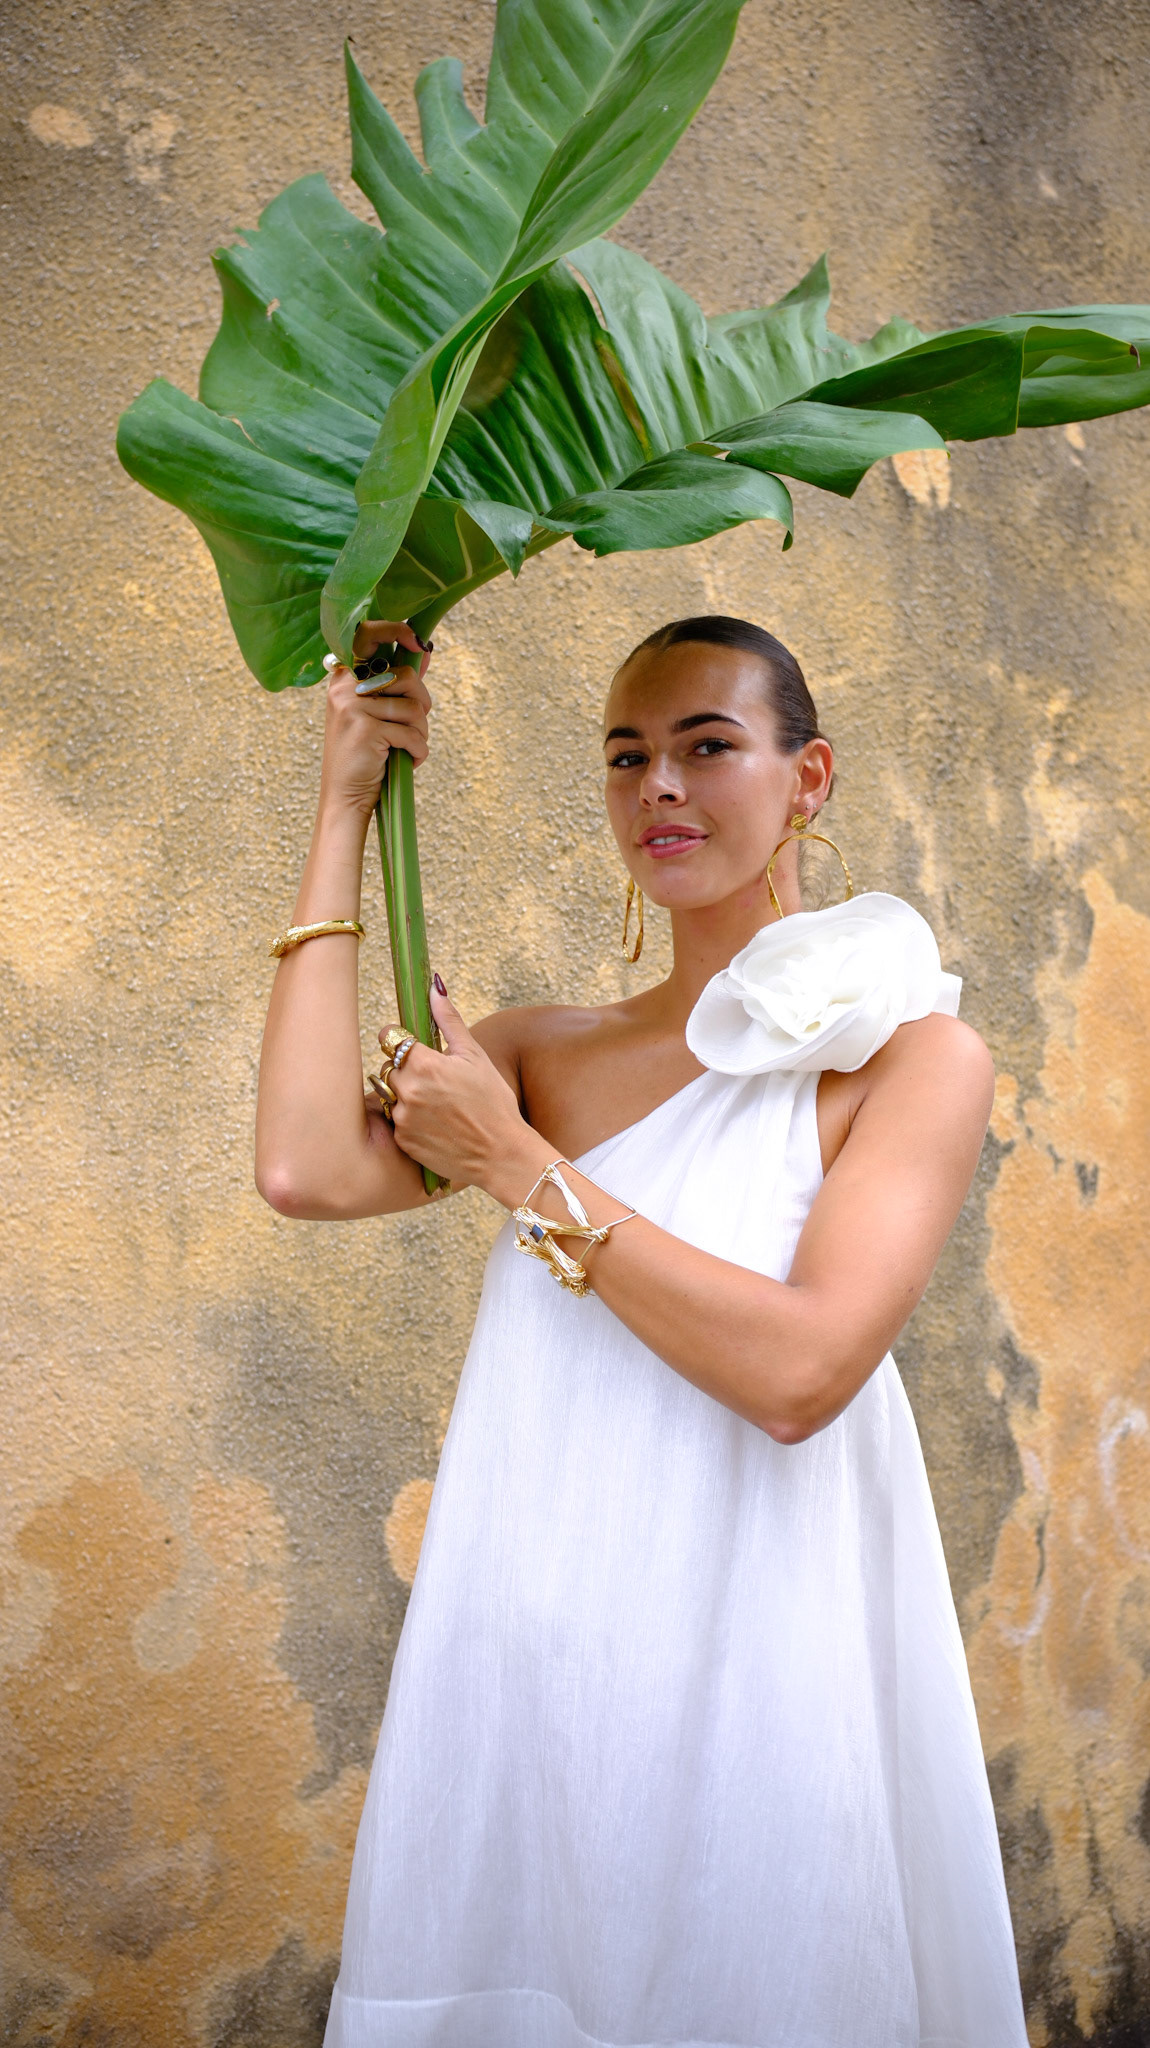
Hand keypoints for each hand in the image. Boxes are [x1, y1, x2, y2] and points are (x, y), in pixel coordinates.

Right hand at [319, 621, 431, 817]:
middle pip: (405, 676)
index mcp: (344, 679)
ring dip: (421, 733)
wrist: (345, 796)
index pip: (367, 635)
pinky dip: (419, 751)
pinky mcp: (366, 729)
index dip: (396, 630)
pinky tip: (410, 761)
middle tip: (417, 725)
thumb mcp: (377, 715)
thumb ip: (396, 685)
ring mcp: (353, 707)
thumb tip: (425, 653)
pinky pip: (412, 733)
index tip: (419, 644)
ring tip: (409, 748)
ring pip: (413, 708)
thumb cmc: (365, 755)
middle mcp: (344, 687)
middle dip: (422, 704)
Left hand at [384, 983, 531, 1190]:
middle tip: (438, 1081)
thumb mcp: (475, 1056)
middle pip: (389, 1066)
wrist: (501, 1154)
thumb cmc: (494, 1102)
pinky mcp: (402, 1140)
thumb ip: (449, 1020)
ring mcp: (402, 1117)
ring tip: (438, 1105)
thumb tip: (434, 986)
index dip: (401, 1040)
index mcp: (423, 1063)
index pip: (388, 1036)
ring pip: (390, 1094)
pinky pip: (395, 1120)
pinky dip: (410, 1119)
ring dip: (407, 1095)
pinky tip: (436, 1124)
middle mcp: (407, 1090)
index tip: (414, 1047)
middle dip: (407, 1069)